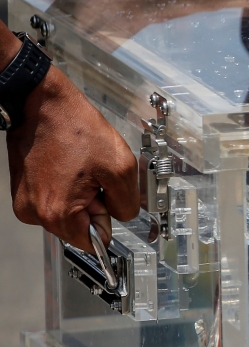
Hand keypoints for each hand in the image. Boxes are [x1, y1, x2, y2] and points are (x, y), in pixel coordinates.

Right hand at [6, 62, 137, 252]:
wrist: (43, 104)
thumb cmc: (76, 128)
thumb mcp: (121, 168)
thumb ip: (127, 203)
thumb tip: (122, 217)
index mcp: (57, 213)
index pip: (92, 242)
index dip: (106, 220)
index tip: (105, 198)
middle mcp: (34, 212)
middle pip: (79, 227)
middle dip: (94, 205)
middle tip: (93, 176)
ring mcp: (25, 201)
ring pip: (67, 212)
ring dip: (81, 194)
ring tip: (80, 167)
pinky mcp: (23, 189)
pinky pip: (54, 199)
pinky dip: (67, 186)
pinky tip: (69, 165)